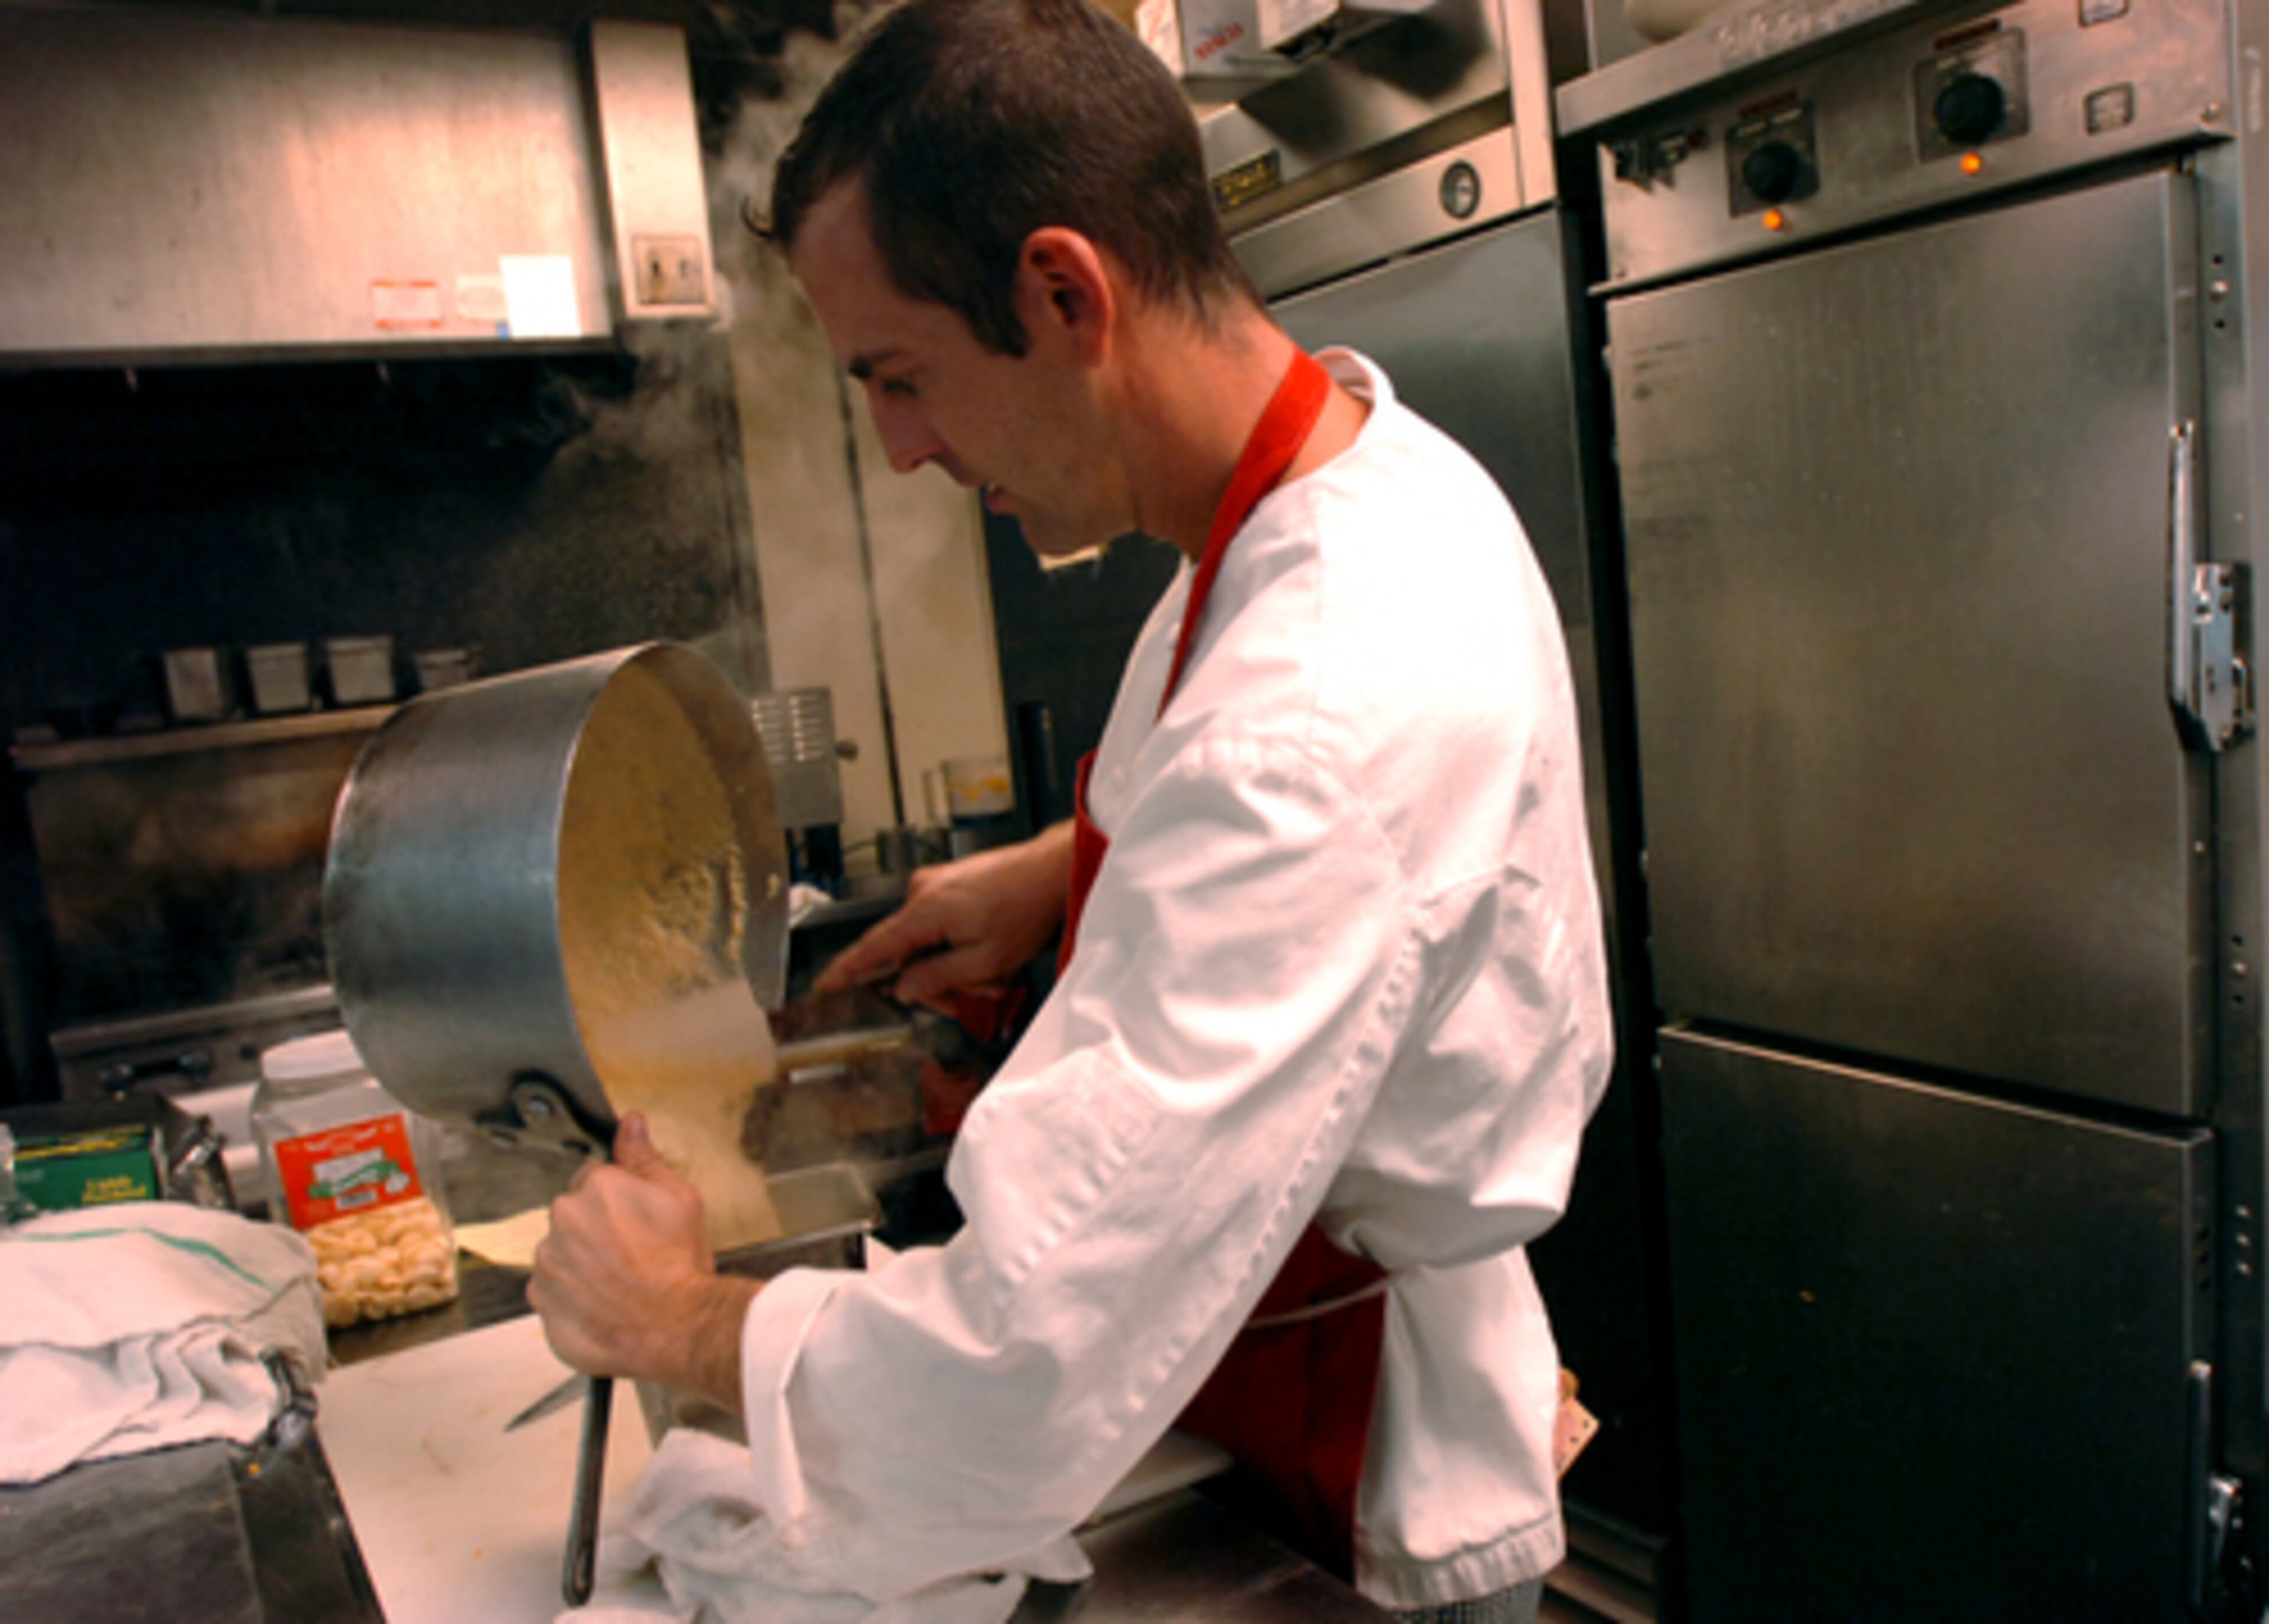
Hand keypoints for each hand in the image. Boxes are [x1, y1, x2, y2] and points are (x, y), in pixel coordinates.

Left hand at [528, 1113, 758, 1408]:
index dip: (617, 1200)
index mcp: (595, 1187)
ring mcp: (548, 1263)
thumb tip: (630, 1123)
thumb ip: (646, 1159)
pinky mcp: (541, 1302)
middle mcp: (563, 1219)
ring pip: (560, 1254)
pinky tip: (603, 1305)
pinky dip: (572, 1299)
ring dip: (580, 1264)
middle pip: (573, 1216)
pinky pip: (552, 1293)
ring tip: (618, 1284)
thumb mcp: (680, 1199)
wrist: (675, 1326)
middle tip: (631, 1253)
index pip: (593, 1178)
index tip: (635, 1220)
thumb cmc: (679, 1263)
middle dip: (595, 1230)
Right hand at [815, 822, 1075, 1008]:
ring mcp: (935, 884)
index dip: (848, 970)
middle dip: (930, 981)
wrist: (1051, 870)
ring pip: (924, 940)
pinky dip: (953, 944)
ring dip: (948, 963)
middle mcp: (922, 891)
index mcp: (925, 911)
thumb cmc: (1026, 908)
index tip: (826, 984)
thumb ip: (938, 977)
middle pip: (904, 951)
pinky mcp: (948, 883)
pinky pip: (936, 923)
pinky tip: (982, 954)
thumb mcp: (986, 961)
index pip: (873, 947)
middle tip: (965, 999)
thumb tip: (904, 988)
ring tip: (988, 976)